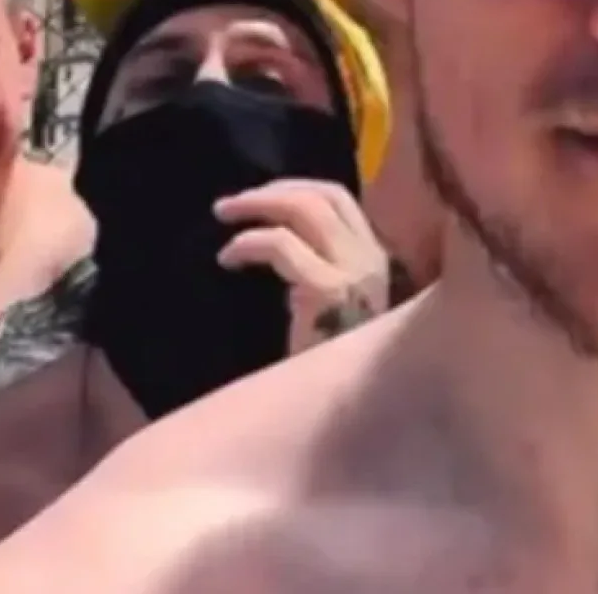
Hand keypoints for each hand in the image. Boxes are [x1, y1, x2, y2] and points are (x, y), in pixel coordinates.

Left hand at [211, 179, 388, 355]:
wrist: (343, 409)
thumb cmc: (330, 366)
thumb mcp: (333, 308)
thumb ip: (320, 270)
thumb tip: (276, 238)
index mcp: (375, 259)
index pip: (341, 199)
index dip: (297, 188)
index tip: (262, 197)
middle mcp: (371, 258)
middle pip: (322, 194)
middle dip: (272, 190)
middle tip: (230, 204)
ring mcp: (354, 271)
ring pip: (305, 209)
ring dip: (256, 205)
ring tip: (222, 216)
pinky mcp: (328, 289)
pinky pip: (281, 246)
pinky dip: (248, 244)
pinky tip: (227, 259)